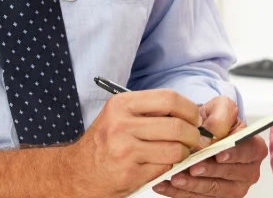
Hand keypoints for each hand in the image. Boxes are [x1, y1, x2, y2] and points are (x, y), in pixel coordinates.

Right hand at [69, 89, 202, 196]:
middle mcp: (121, 125)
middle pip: (177, 126)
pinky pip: (164, 168)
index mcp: (121, 104)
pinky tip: (160, 164)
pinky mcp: (129, 173)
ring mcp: (125, 150)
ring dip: (184, 153)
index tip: (194, 118)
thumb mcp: (120, 116)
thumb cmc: (105, 142)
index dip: (189, 109)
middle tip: (193, 139)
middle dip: (193, 135)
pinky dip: (168, 167)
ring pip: (175, 150)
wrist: (78, 172)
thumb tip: (190, 113)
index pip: (169, 98)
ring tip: (178, 153)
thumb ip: (150, 110)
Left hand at [153, 97, 268, 197]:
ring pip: (213, 189)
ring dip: (193, 185)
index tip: (218, 155)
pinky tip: (164, 185)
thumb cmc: (214, 121)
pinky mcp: (216, 197)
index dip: (234, 154)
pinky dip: (179, 193)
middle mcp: (248, 171)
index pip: (248, 152)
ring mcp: (233, 187)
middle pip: (230, 174)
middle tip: (192, 167)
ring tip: (175, 177)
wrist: (201, 132)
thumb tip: (211, 136)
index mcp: (254, 148)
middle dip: (209, 171)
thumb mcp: (220, 108)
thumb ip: (220, 117)